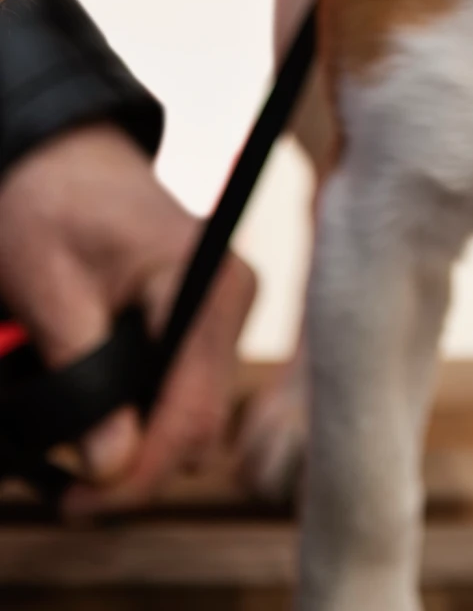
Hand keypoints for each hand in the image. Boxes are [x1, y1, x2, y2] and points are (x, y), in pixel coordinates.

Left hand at [0, 123, 254, 512]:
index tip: (76, 503)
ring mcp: (226, 308)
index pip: (190, 410)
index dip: (136, 473)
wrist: (64, 160)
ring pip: (197, 416)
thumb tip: (111, 467)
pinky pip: (188, 391)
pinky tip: (102, 415)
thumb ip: (82, 376)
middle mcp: (232, 295)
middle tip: (68, 490)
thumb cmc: (51, 208)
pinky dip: (146, 413)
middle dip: (136, 465)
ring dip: (140, 443)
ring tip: (73, 450)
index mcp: (203, 281)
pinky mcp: (210, 319)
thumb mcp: (50, 288)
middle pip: (200, 424)